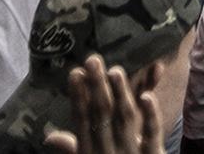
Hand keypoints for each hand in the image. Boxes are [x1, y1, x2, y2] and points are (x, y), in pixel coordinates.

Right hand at [42, 56, 165, 153]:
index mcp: (91, 152)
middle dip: (96, 88)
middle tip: (92, 59)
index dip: (78, 99)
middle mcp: (107, 152)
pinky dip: (150, 115)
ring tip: (115, 70)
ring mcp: (130, 153)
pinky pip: (152, 134)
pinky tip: (146, 96)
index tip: (74, 73)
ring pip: (124, 120)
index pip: (82, 122)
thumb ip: (73, 151)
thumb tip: (51, 135)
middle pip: (101, 116)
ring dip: (120, 94)